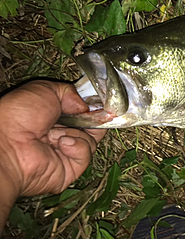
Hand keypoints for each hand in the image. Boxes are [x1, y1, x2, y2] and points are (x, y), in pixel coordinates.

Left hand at [0, 80, 105, 196]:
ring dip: (77, 133)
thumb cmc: (18, 116)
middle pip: (91, 127)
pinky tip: (62, 144)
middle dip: (94, 119)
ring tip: (56, 134)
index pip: (82, 112)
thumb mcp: (44, 89)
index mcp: (53, 118)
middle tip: (96, 114)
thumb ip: (70, 92)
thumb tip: (86, 106)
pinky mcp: (70, 170)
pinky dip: (77, 147)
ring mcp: (65, 154)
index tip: (101, 103)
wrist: (7, 146)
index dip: (93, 107)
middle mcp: (59, 136)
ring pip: (91, 140)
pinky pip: (86, 155)